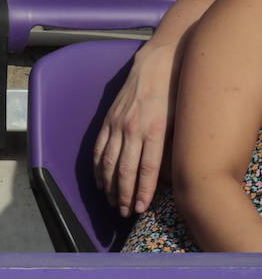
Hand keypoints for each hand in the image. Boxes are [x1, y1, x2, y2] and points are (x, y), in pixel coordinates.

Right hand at [92, 41, 175, 217]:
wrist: (156, 65)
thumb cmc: (174, 93)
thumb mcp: (180, 120)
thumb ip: (171, 147)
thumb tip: (167, 174)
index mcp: (153, 131)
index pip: (146, 169)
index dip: (142, 191)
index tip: (141, 208)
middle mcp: (132, 129)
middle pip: (125, 169)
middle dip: (124, 194)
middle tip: (125, 212)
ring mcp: (117, 124)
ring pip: (109, 161)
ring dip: (110, 185)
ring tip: (113, 202)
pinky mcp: (108, 119)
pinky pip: (100, 147)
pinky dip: (98, 166)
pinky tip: (100, 180)